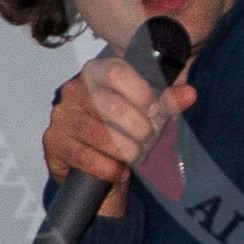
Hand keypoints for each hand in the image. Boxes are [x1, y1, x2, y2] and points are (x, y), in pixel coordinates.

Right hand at [43, 56, 196, 218]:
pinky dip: (110, 168)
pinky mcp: (53, 142)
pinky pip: (86, 157)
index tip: (155, 112)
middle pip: (113, 106)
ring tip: (134, 156)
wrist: (95, 165)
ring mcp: (61, 116)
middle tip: (147, 141)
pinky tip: (119, 171)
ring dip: (127, 151)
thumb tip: (190, 93)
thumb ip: (168, 101)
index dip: (142, 94)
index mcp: (97, 72)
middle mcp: (74, 89)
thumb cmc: (123, 130)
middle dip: (139, 130)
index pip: (118, 72)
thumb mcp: (149, 113)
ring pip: (102, 135)